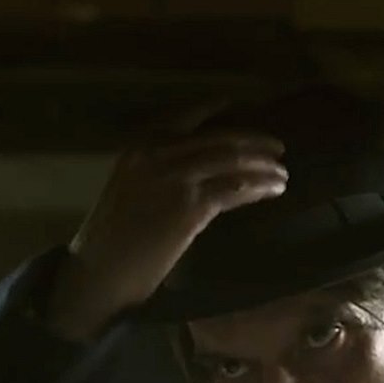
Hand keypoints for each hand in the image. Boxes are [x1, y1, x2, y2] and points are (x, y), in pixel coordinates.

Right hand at [45, 104, 287, 339]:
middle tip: (279, 149)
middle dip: (255, 142)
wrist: (100, 270)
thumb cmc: (113, 238)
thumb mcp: (131, 187)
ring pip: (233, 162)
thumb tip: (203, 166)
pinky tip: (272, 192)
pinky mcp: (190, 207)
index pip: (188, 116)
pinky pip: (234, 190)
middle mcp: (157, 153)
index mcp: (140, 145)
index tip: (245, 112)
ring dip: (264, 167)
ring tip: (283, 175)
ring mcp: (175, 178)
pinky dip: (258, 189)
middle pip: (221, 138)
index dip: (220, 111)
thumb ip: (160, 169)